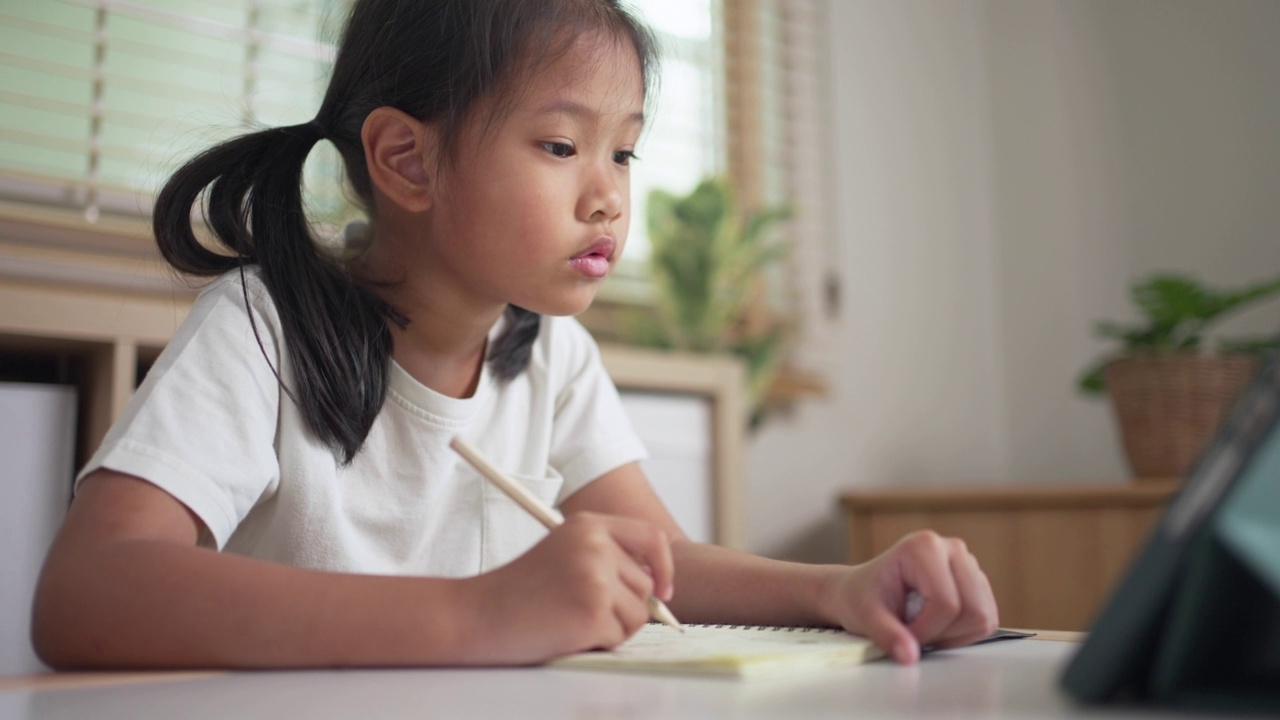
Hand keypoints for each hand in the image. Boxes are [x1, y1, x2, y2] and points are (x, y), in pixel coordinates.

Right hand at [469, 511, 673, 663]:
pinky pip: (618, 637)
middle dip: (622, 607)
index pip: (651, 538)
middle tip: (579, 610)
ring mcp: (595, 577)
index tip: (662, 589)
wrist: (477, 614)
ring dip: (611, 627)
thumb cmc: (518, 592)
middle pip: (646, 586)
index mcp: (589, 525)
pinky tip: (564, 632)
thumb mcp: (565, 555)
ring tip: (569, 620)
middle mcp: (596, 545)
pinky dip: (597, 643)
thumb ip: (608, 559)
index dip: (663, 566)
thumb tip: (659, 588)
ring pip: (637, 615)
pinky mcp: (592, 611)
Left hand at [819, 530, 997, 664]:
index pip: (946, 602)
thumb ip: (887, 635)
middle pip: (972, 610)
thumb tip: (909, 655)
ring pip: (983, 617)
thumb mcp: (866, 616)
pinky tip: (937, 626)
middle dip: (943, 633)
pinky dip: (963, 634)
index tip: (904, 636)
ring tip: (924, 627)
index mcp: (924, 547)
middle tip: (915, 633)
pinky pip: (986, 621)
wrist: (863, 590)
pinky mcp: (978, 583)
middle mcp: (952, 549)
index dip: (927, 630)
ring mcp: (968, 565)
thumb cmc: (863, 596)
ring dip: (954, 635)